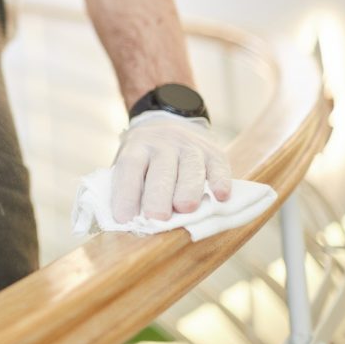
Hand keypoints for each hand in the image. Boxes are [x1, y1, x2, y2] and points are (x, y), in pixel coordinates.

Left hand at [111, 110, 231, 222]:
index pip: (129, 168)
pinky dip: (220, 181)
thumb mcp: (132, 163)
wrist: (172, 121)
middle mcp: (163, 144)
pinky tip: (221, 196)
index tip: (124, 219)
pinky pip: (218, 166)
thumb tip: (130, 222)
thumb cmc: (147, 157)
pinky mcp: (214, 152)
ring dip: (188, 190)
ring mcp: (190, 146)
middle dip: (159, 196)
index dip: (126, 194)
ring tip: (185, 209)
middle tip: (157, 217)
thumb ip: (131, 188)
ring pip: (190, 168)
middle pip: (161, 170)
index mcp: (137, 147)